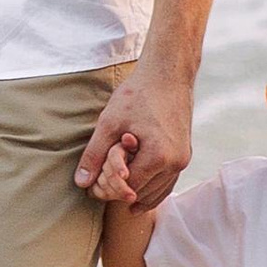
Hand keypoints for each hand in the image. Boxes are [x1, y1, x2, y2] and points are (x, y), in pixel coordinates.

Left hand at [74, 62, 194, 209]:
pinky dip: (152, 187)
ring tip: (115, 184)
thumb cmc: (138, 94)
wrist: (167, 73)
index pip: (129, 189)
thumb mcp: (109, 122)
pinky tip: (136, 190)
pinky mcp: (185, 154)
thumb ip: (95, 154)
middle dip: (122, 191)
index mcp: (159, 157)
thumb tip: (82, 183)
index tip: (94, 186)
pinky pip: (168, 181)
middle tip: (102, 186)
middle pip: (143, 193)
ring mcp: (183, 160)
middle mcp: (176, 163)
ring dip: (137, 191)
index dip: (109, 188)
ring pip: (157, 191)